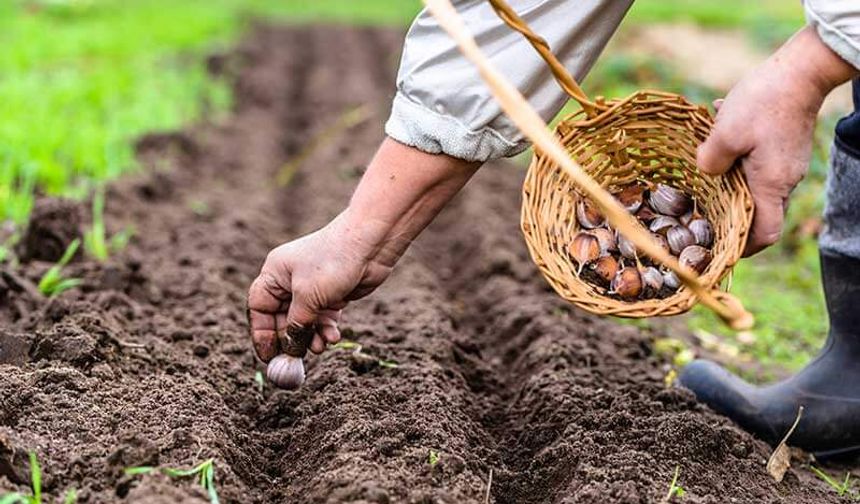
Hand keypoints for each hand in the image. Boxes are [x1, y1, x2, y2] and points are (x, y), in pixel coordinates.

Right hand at [247, 138, 478, 361]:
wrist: (371, 244)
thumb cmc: (333, 262)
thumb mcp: (308, 297)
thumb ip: (297, 325)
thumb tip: (290, 349)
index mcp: (275, 273)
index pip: (259, 307)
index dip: (261, 333)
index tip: (268, 356)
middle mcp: (290, 280)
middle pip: (282, 318)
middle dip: (290, 339)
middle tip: (296, 360)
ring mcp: (312, 288)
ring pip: (305, 322)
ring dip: (311, 337)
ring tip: (321, 347)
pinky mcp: (332, 295)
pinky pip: (323, 319)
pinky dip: (326, 330)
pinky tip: (334, 338)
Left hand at [697, 27, 857, 255]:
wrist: (801, 69)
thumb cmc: (764, 102)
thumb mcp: (725, 133)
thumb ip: (709, 161)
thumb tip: (705, 173)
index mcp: (771, 185)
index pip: (765, 234)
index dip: (744, 247)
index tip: (722, 247)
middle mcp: (785, 180)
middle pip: (758, 212)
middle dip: (730, 213)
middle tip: (702, 210)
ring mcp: (787, 163)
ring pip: (755, 183)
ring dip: (730, 177)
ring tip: (708, 159)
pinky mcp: (785, 147)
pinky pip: (758, 161)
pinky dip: (738, 155)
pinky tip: (720, 128)